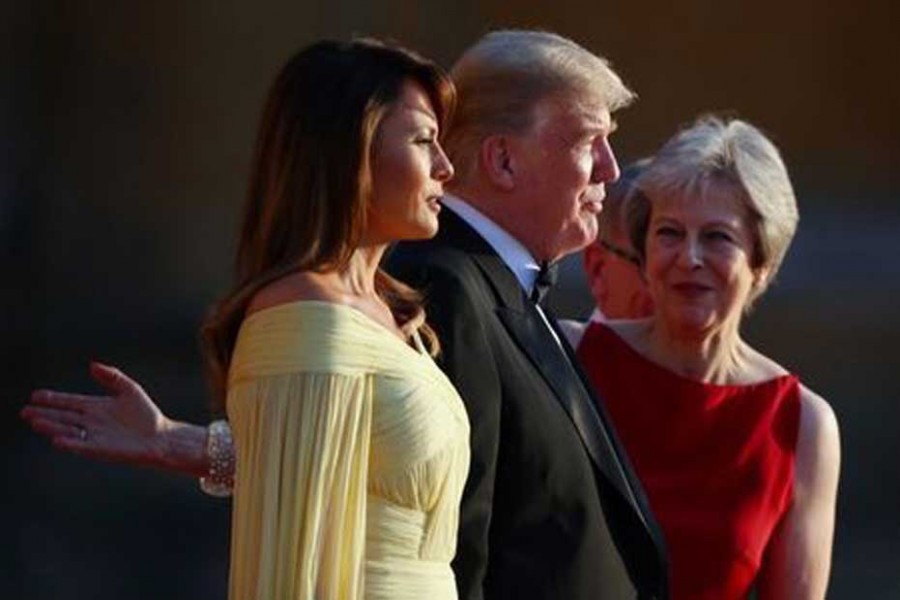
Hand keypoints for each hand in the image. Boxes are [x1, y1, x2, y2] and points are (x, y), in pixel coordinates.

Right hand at [21, 361, 172, 467]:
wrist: (160, 436)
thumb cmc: (146, 414)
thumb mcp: (129, 389)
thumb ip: (112, 376)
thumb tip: (92, 365)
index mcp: (95, 407)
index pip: (69, 402)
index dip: (53, 399)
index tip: (35, 395)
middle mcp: (91, 422)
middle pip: (63, 417)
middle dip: (44, 414)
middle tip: (25, 411)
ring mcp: (94, 436)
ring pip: (68, 430)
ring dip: (51, 427)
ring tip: (35, 422)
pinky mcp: (101, 449)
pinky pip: (82, 446)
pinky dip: (70, 443)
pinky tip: (58, 439)